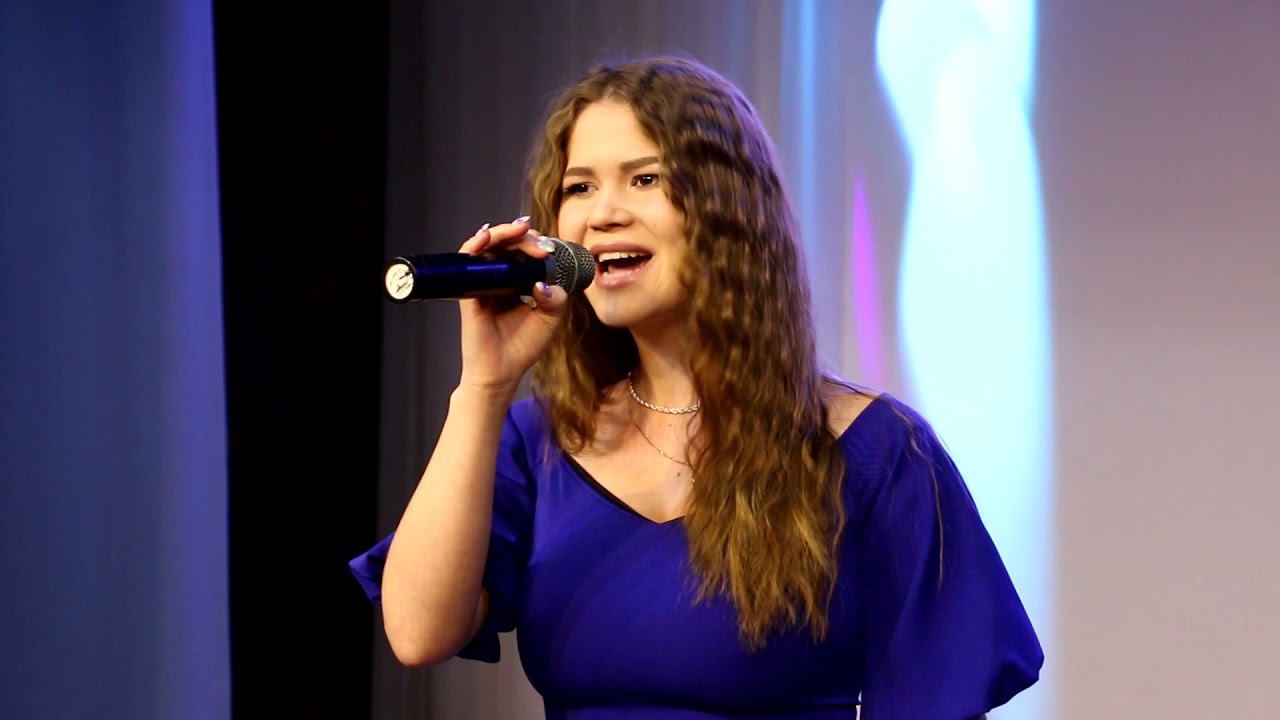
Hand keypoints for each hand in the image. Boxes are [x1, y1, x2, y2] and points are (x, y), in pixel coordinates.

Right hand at [455, 216, 569, 393]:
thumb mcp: (549, 320)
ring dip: (503, 232)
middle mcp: (499, 278)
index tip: (549, 250)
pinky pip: (468, 260)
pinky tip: (486, 237)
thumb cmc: (522, 346)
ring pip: (488, 245)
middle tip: (539, 244)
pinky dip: (475, 244)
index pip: (524, 252)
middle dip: (523, 236)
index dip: (536, 244)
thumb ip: (556, 300)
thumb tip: (543, 282)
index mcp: (518, 282)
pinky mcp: (469, 290)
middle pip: (507, 243)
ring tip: (519, 230)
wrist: (501, 372)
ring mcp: (482, 282)